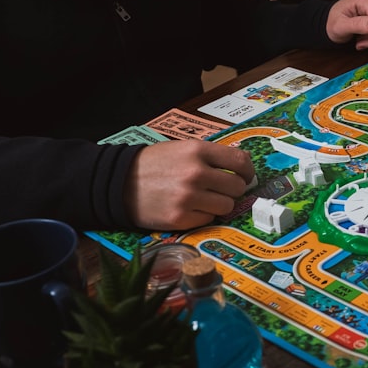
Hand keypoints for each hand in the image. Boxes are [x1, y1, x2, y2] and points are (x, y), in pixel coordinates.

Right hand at [124, 140, 255, 230]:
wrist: (119, 182)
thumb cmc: (155, 164)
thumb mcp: (183, 148)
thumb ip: (212, 154)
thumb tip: (243, 162)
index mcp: (198, 151)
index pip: (240, 161)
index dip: (248, 170)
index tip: (246, 175)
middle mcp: (196, 173)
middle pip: (237, 186)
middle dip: (233, 189)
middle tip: (221, 189)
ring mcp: (188, 197)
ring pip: (227, 206)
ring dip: (220, 203)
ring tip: (205, 199)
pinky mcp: (180, 218)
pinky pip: (209, 219)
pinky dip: (203, 215)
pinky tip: (190, 208)